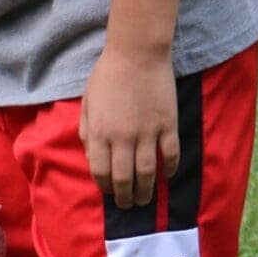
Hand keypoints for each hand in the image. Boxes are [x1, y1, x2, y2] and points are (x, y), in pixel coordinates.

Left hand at [80, 46, 179, 208]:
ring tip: (145, 200)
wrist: (137, 52)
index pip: (100, 172)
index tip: (108, 192)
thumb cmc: (108, 74)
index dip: (104, 187)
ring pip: (147, 173)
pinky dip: (170, 169)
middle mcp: (122, 137)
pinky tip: (167, 176)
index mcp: (99, 132)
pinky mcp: (168, 124)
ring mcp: (147, 132)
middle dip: (124, 197)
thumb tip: (90, 157)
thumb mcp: (87, 102)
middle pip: (123, 179)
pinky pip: (171, 154)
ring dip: (146, 191)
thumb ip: (85, 131)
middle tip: (128, 204)